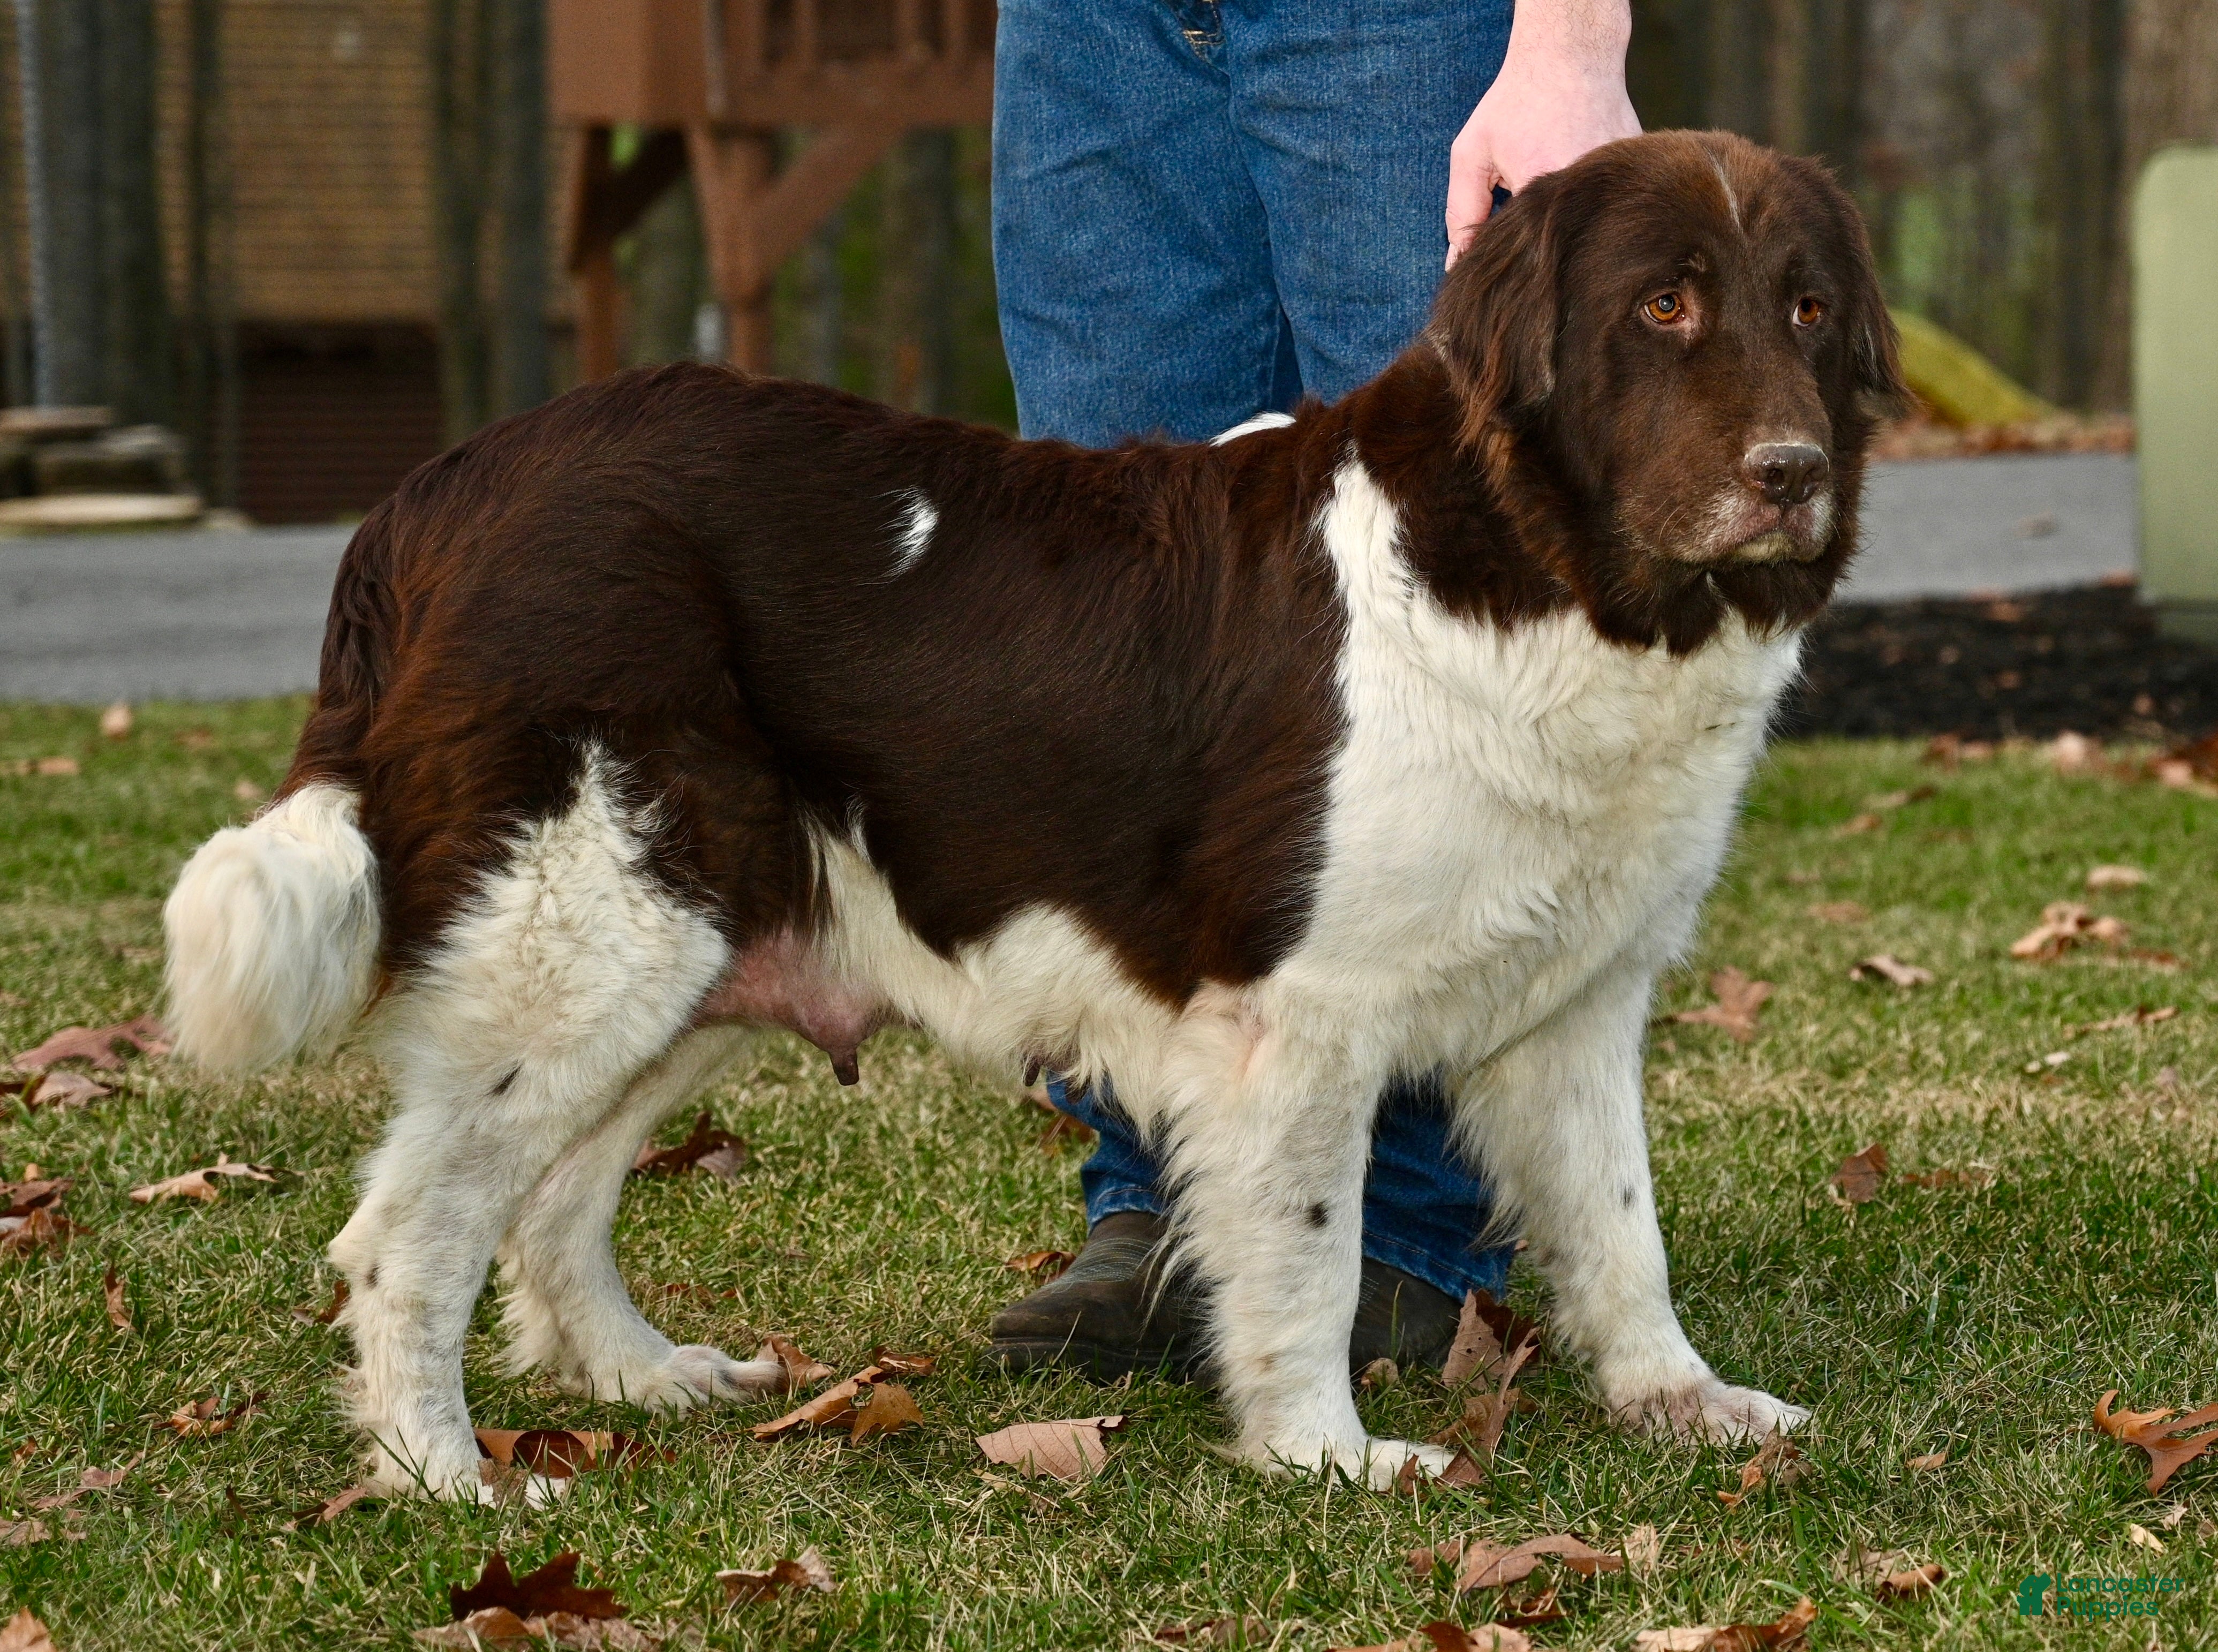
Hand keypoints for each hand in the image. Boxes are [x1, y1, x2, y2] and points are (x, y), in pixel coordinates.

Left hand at [1445, 0, 1640, 266]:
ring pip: (1580, 223)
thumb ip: (1463, 209)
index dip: (1506, 245)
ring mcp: (1612, 183)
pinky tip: (1578, 160)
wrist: (1573, 53)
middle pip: (1552, 241)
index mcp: (1540, 188)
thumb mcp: (1473, 152)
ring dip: (1563, 212)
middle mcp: (1582, 192)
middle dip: (1534, 229)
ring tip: (1553, 166)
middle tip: (1527, 181)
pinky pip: (1605, 201)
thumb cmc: (1518, 99)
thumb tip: (1458, 261)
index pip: (1519, 250)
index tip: (1501, 222)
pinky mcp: (1632, 173)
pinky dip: (1589, 193)